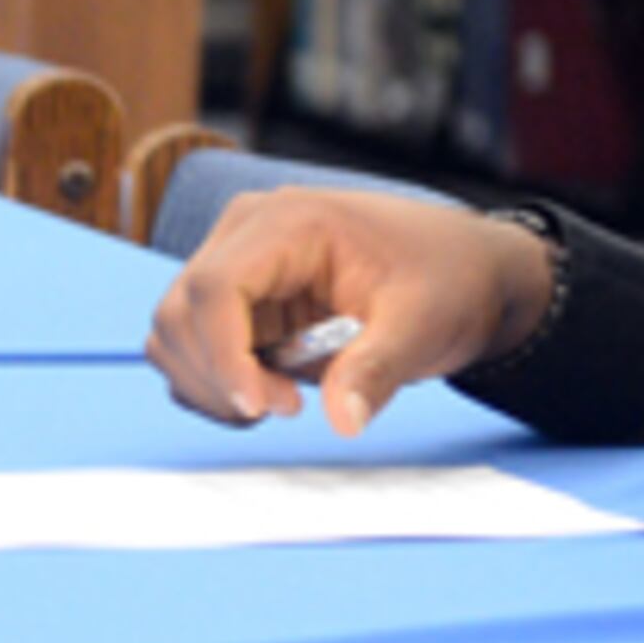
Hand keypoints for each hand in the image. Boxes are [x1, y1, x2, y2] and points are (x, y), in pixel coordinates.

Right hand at [148, 189, 554, 436]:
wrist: (468, 272)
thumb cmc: (450, 280)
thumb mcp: (423, 324)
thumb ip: (377, 370)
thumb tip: (344, 421)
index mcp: (290, 221)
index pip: (213, 289)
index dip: (222, 357)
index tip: (262, 407)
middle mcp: (249, 233)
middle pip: (179, 315)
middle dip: (219, 377)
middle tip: (289, 406)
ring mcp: (239, 264)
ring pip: (175, 337)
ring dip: (215, 384)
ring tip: (288, 399)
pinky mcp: (240, 300)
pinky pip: (193, 350)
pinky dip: (218, 384)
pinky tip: (272, 393)